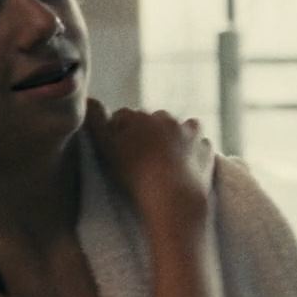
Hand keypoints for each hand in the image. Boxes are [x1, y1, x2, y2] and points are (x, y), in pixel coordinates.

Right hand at [85, 99, 213, 220]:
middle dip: (149, 132)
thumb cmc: (134, 174)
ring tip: (169, 158)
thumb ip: (96, 122)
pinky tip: (189, 163)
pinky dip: (196, 150)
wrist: (172, 197)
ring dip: (176, 137)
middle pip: (153, 121)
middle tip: (143, 156)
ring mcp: (189, 132)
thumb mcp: (106, 147)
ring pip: (181, 127)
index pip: (124, 117)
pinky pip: (201, 144)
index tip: (119, 149)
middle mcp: (165, 118)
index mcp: (139, 116)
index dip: (120, 132)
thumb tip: (89, 99)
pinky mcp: (206, 148)